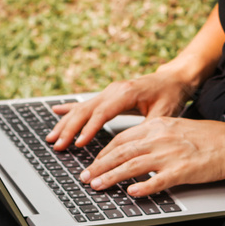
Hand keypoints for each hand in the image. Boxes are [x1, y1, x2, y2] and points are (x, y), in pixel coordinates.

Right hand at [45, 70, 193, 149]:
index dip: (89, 129)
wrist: (172, 79)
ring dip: (65, 123)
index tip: (78, 143)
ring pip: (82, 108)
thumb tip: (137, 146)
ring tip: (52, 138)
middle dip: (69, 129)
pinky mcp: (108, 95)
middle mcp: (114, 90)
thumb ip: (149, 128)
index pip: (102, 112)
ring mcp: (109, 91)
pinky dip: (70, 109)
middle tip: (57, 145)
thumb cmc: (170, 95)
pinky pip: (86, 104)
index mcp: (126, 93)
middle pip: (86, 110)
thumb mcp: (165, 113)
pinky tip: (56, 111)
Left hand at [80, 117, 224, 196]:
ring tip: (98, 186)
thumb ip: (152, 136)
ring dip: (111, 177)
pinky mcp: (181, 171)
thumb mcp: (174, 128)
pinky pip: (157, 181)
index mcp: (156, 125)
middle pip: (120, 153)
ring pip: (132, 167)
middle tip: (85, 177)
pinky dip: (142, 188)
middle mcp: (159, 138)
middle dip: (99, 166)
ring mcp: (170, 155)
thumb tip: (131, 149)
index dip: (103, 152)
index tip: (93, 162)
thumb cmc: (206, 138)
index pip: (121, 139)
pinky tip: (131, 194)